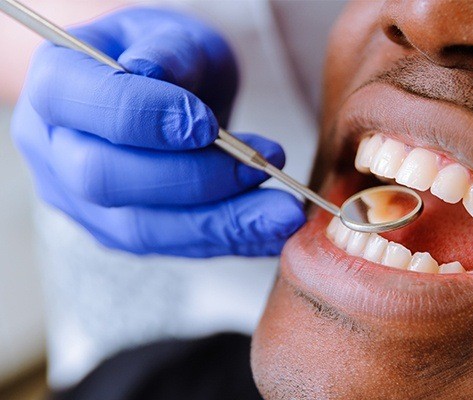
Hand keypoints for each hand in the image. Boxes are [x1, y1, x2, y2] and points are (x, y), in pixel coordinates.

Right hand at [11, 7, 304, 256]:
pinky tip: (271, 231)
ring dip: (222, 223)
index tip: (209, 124)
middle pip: (105, 179)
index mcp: (55, 87)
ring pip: (144, 229)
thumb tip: (153, 74)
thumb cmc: (167, 57)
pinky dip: (229, 240)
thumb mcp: (172, 35)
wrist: (164, 95)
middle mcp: (55, 152)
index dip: (146, 118)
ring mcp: (83, 201)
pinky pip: (174, 247)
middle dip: (193, 178)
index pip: (83, 106)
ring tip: (283, 213)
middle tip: (262, 165)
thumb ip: (166, 51)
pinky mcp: (120, 232)